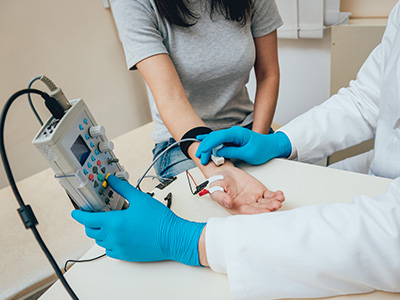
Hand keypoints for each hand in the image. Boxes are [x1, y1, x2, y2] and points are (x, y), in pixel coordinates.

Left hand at [72, 175, 204, 265]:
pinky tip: (117, 236)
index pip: (88, 220)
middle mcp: (113, 237)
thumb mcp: (140, 199)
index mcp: (114, 223)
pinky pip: (110, 250)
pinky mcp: (126, 255)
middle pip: (91, 231)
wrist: (172, 237)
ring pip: (100, 241)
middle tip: (94, 216)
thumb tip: (112, 181)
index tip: (75, 212)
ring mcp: (119, 248)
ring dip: (99, 233)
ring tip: (109, 224)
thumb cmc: (159, 220)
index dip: (79, 215)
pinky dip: (109, 243)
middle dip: (89, 223)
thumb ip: (123, 188)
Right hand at [195, 126, 291, 164]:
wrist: (272, 146)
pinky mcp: (233, 140)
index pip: (217, 137)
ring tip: (199, 153)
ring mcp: (232, 136)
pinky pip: (219, 141)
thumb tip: (219, 153)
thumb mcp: (248, 154)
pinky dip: (211, 144)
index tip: (202, 154)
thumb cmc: (263, 149)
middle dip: (205, 146)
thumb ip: (232, 152)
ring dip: (207, 146)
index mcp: (236, 133)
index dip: (208, 146)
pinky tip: (203, 142)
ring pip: (215, 139)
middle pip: (214, 138)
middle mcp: (233, 132)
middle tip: (199, 156)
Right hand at [207, 164, 284, 214]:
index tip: (265, 210)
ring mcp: (255, 199)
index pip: (249, 213)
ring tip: (279, 199)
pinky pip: (269, 195)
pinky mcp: (260, 191)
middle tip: (275, 205)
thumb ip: (221, 197)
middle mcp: (248, 205)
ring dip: (274, 202)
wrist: (224, 173)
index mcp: (238, 208)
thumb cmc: (219, 183)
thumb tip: (227, 203)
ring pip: (267, 202)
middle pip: (261, 209)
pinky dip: (275, 195)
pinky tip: (280, 194)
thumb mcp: (216, 189)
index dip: (258, 212)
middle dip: (269, 207)